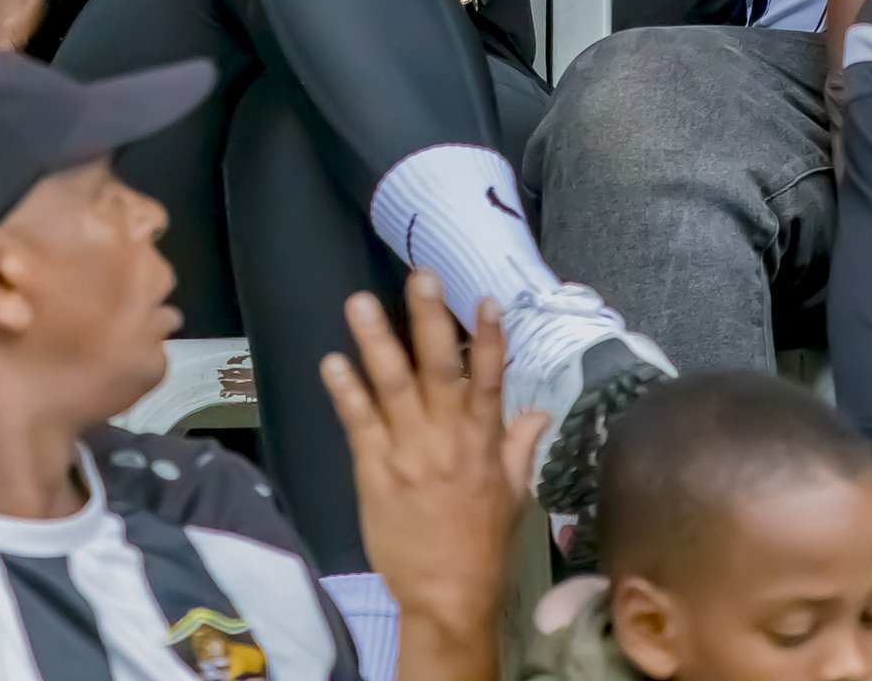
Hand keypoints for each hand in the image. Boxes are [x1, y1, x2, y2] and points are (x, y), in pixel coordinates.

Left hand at [320, 273, 548, 664]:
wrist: (448, 595)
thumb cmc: (483, 544)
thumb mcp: (514, 493)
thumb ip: (519, 445)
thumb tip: (539, 410)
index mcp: (484, 442)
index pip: (489, 381)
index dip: (489, 339)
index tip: (485, 299)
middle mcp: (447, 439)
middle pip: (440, 369)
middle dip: (429, 320)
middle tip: (420, 277)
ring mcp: (409, 452)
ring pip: (393, 387)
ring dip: (376, 342)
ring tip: (359, 303)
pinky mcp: (375, 471)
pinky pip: (359, 424)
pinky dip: (346, 392)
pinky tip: (332, 362)